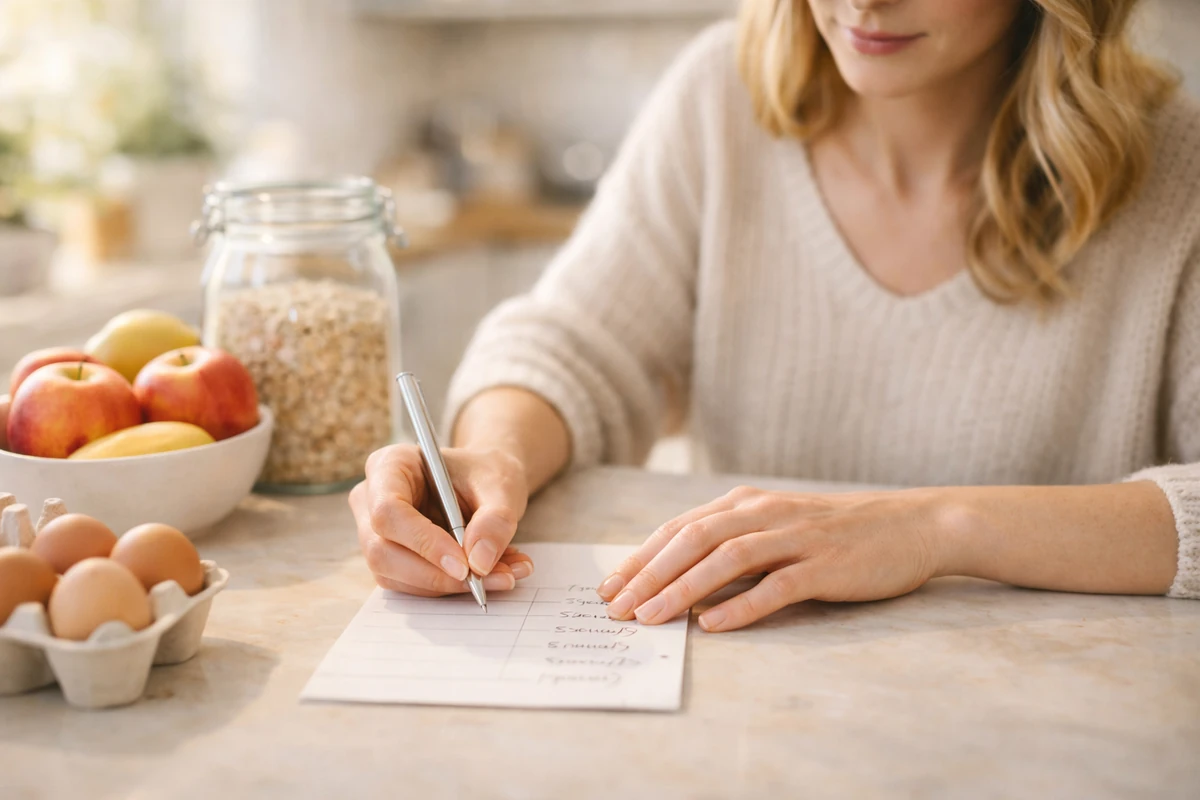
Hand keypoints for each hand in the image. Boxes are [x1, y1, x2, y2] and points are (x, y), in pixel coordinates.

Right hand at [351, 444, 533, 596]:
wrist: (486, 483)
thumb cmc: (486, 474)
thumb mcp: (501, 485)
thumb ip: (495, 519)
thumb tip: (479, 563)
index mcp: (390, 465)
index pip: (389, 510)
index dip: (423, 542)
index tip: (465, 565)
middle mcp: (372, 499)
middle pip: (382, 551)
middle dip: (436, 574)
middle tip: (488, 579)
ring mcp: (375, 533)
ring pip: (394, 576)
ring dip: (449, 585)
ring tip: (502, 575)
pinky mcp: (390, 559)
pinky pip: (410, 585)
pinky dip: (451, 587)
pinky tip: (488, 576)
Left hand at [596, 486, 944, 631]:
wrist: (912, 525)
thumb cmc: (837, 533)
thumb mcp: (778, 526)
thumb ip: (734, 544)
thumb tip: (678, 579)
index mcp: (747, 503)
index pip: (680, 528)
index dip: (640, 557)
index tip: (609, 587)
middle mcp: (765, 513)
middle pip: (693, 540)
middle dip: (648, 575)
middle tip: (616, 608)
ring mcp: (796, 537)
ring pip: (727, 559)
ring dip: (682, 590)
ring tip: (650, 619)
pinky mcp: (825, 565)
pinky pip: (776, 585)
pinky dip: (740, 606)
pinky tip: (712, 626)